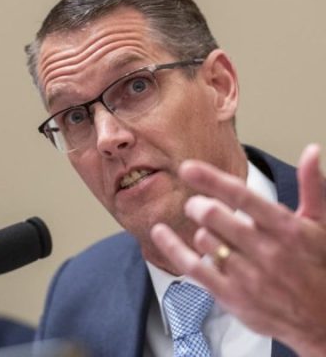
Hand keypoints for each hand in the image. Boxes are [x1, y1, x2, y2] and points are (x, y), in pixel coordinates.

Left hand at [151, 144, 325, 356]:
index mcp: (285, 227)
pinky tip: (160, 233)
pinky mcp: (232, 295)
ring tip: (210, 232)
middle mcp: (265, 250)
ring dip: (199, 230)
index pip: (241, 195)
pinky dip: (172, 247)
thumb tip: (311, 151)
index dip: (210, 179)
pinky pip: (193, 267)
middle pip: (213, 215)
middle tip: (196, 204)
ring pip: (203, 239)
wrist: (324, 320)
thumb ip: (312, 186)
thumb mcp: (320, 225)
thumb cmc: (319, 267)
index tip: (188, 168)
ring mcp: (247, 275)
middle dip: (197, 205)